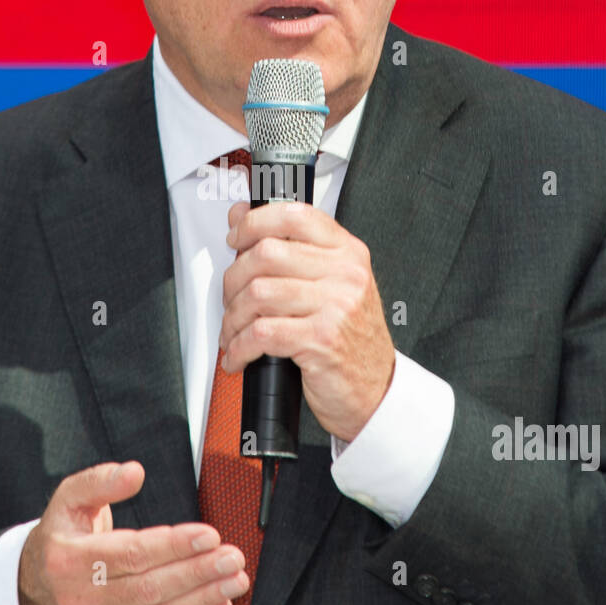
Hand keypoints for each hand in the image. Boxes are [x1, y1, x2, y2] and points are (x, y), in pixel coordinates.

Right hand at [18, 461, 247, 604]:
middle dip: (196, 573)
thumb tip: (134, 472)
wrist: (32, 594)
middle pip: (148, 588)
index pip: (129, 554)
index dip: (172, 546)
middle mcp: (82, 597)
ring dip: (202, 598)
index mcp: (69, 559)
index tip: (209, 534)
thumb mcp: (67, 501)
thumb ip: (99, 481)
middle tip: (231, 558)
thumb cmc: (58, 541)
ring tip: (234, 581)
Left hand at [219, 200, 395, 442]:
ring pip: (258, 292)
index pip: (294, 215)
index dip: (254, 222)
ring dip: (233, 317)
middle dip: (233, 279)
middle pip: (266, 253)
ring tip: (233, 331)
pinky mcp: (322, 340)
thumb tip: (241, 216)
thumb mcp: (331, 286)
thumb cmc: (349, 339)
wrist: (375, 389)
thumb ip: (291, 251)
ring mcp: (335, 306)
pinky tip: (239, 354)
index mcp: (347, 252)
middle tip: (230, 298)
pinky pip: (261, 332)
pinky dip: (239, 346)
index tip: (236, 237)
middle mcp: (345, 274)